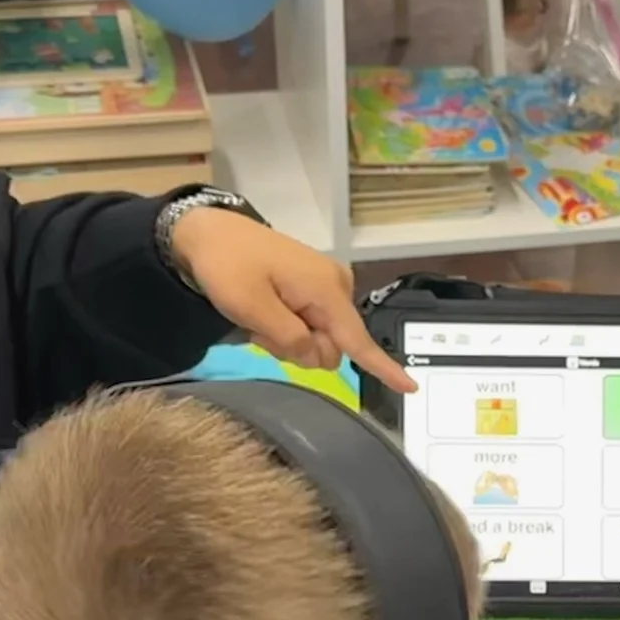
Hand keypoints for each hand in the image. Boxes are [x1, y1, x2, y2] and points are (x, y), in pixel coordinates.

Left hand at [166, 208, 416, 395]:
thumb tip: (318, 358)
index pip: (358, 340)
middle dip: (299, 349)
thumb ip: (289, 339)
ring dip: (289, 340)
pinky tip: (266, 313)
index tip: (411, 388)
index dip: (382, 367)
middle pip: (331, 347)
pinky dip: (288, 328)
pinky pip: (310, 325)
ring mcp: (326, 285)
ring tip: (259, 317)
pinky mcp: (313, 288)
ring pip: (318, 339)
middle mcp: (336, 285)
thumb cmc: (227, 266)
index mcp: (326, 289)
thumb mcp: (251, 308)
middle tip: (260, 330)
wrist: (208, 232)